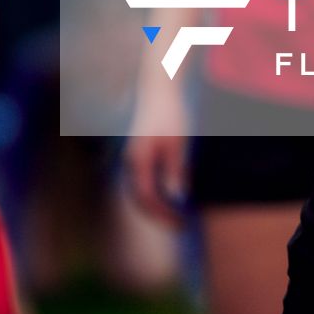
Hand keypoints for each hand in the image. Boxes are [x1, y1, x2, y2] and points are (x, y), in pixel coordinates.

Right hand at [123, 74, 190, 223]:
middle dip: (158, 214)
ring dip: (156, 205)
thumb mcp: (176, 143)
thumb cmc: (170, 114)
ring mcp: (134, 158)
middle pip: (140, 199)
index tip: (181, 223)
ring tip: (176, 214)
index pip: (147, 198)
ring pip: (140, 191)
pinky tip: (172, 194)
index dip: (163, 214)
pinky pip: (144, 180)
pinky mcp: (139, 154)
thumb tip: (178, 197)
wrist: (159, 89)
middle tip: (180, 224)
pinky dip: (156, 192)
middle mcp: (131, 163)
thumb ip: (175, 170)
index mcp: (139, 161)